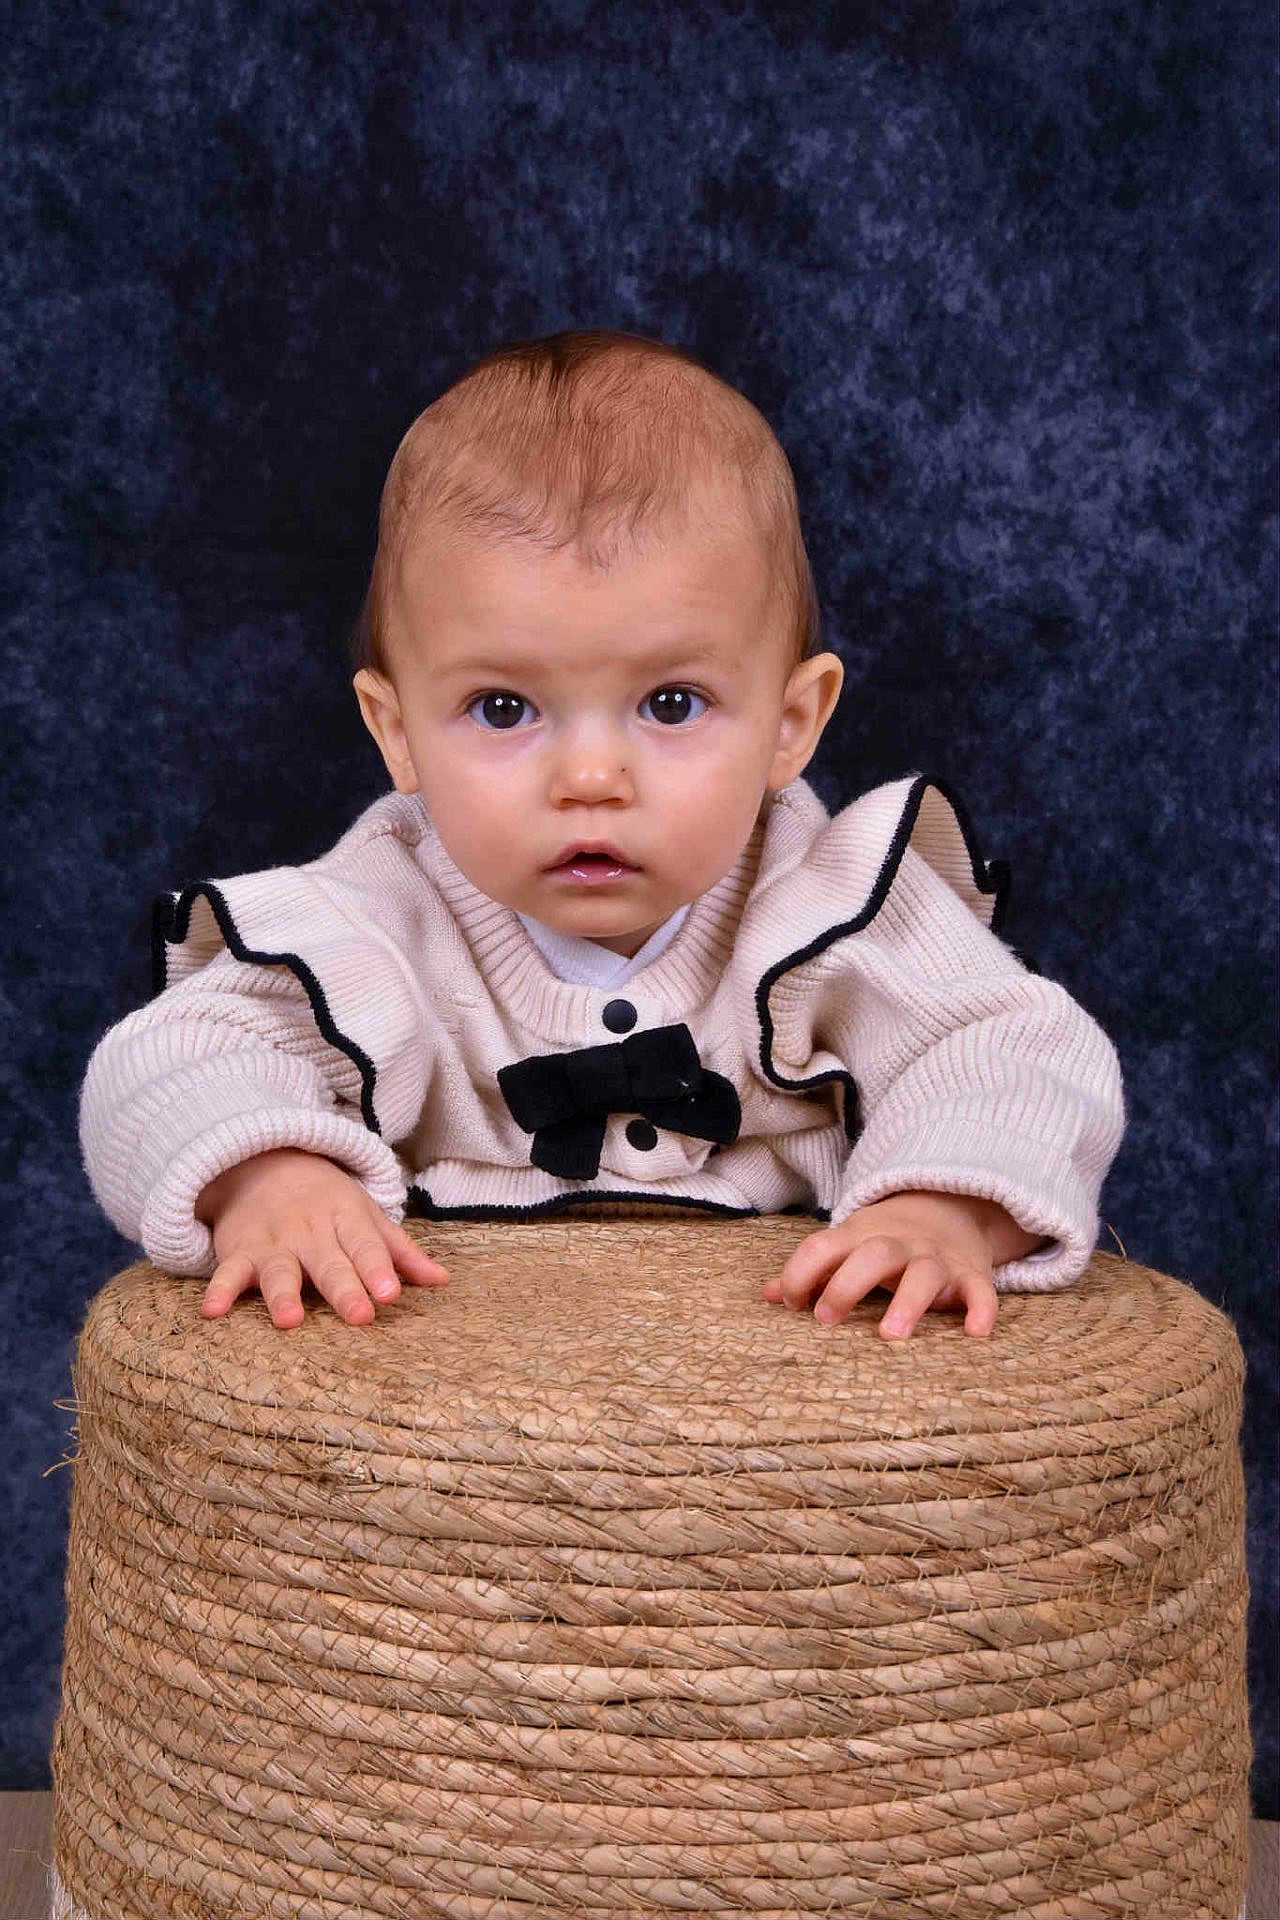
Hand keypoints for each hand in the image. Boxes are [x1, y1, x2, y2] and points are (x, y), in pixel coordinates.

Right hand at [195, 1148, 448, 1329]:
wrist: (263, 1161)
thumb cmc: (327, 1200)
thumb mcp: (366, 1216)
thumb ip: (400, 1251)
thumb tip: (442, 1280)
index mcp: (347, 1219)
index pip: (366, 1245)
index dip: (378, 1269)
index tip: (390, 1294)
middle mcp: (310, 1230)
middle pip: (329, 1262)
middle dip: (344, 1288)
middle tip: (360, 1316)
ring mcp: (273, 1241)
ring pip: (279, 1270)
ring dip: (282, 1294)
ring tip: (290, 1320)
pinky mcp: (239, 1250)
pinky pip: (227, 1271)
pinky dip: (219, 1289)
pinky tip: (213, 1311)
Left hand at [761, 1191, 1039, 1339]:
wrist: (951, 1208)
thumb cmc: (884, 1241)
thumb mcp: (847, 1246)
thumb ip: (811, 1271)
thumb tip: (767, 1295)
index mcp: (860, 1237)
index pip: (823, 1246)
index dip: (801, 1273)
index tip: (792, 1305)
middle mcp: (898, 1244)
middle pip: (873, 1254)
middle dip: (847, 1285)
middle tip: (826, 1320)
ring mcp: (936, 1258)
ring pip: (924, 1273)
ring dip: (908, 1303)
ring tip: (890, 1335)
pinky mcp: (972, 1275)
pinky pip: (980, 1290)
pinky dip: (981, 1309)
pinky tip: (974, 1332)